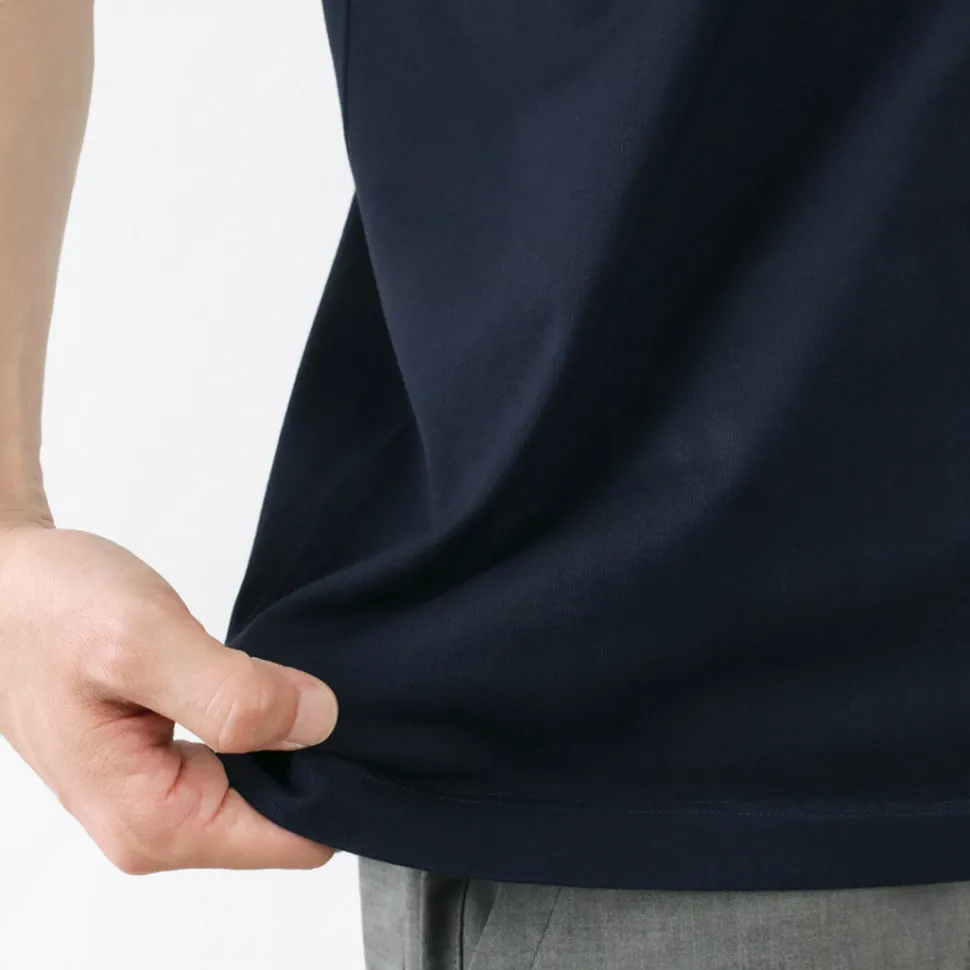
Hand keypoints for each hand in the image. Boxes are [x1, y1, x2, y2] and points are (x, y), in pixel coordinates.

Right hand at [0, 522, 338, 872]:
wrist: (2, 585)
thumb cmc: (49, 610)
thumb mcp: (143, 641)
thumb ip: (233, 693)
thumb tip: (318, 723)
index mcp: (153, 820)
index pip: (291, 840)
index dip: (328, 778)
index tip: (335, 718)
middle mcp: (155, 826)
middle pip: (284, 817)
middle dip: (309, 754)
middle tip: (305, 681)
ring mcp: (158, 796)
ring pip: (267, 784)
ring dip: (284, 734)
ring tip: (278, 675)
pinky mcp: (163, 762)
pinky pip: (243, 759)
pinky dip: (263, 721)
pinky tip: (258, 680)